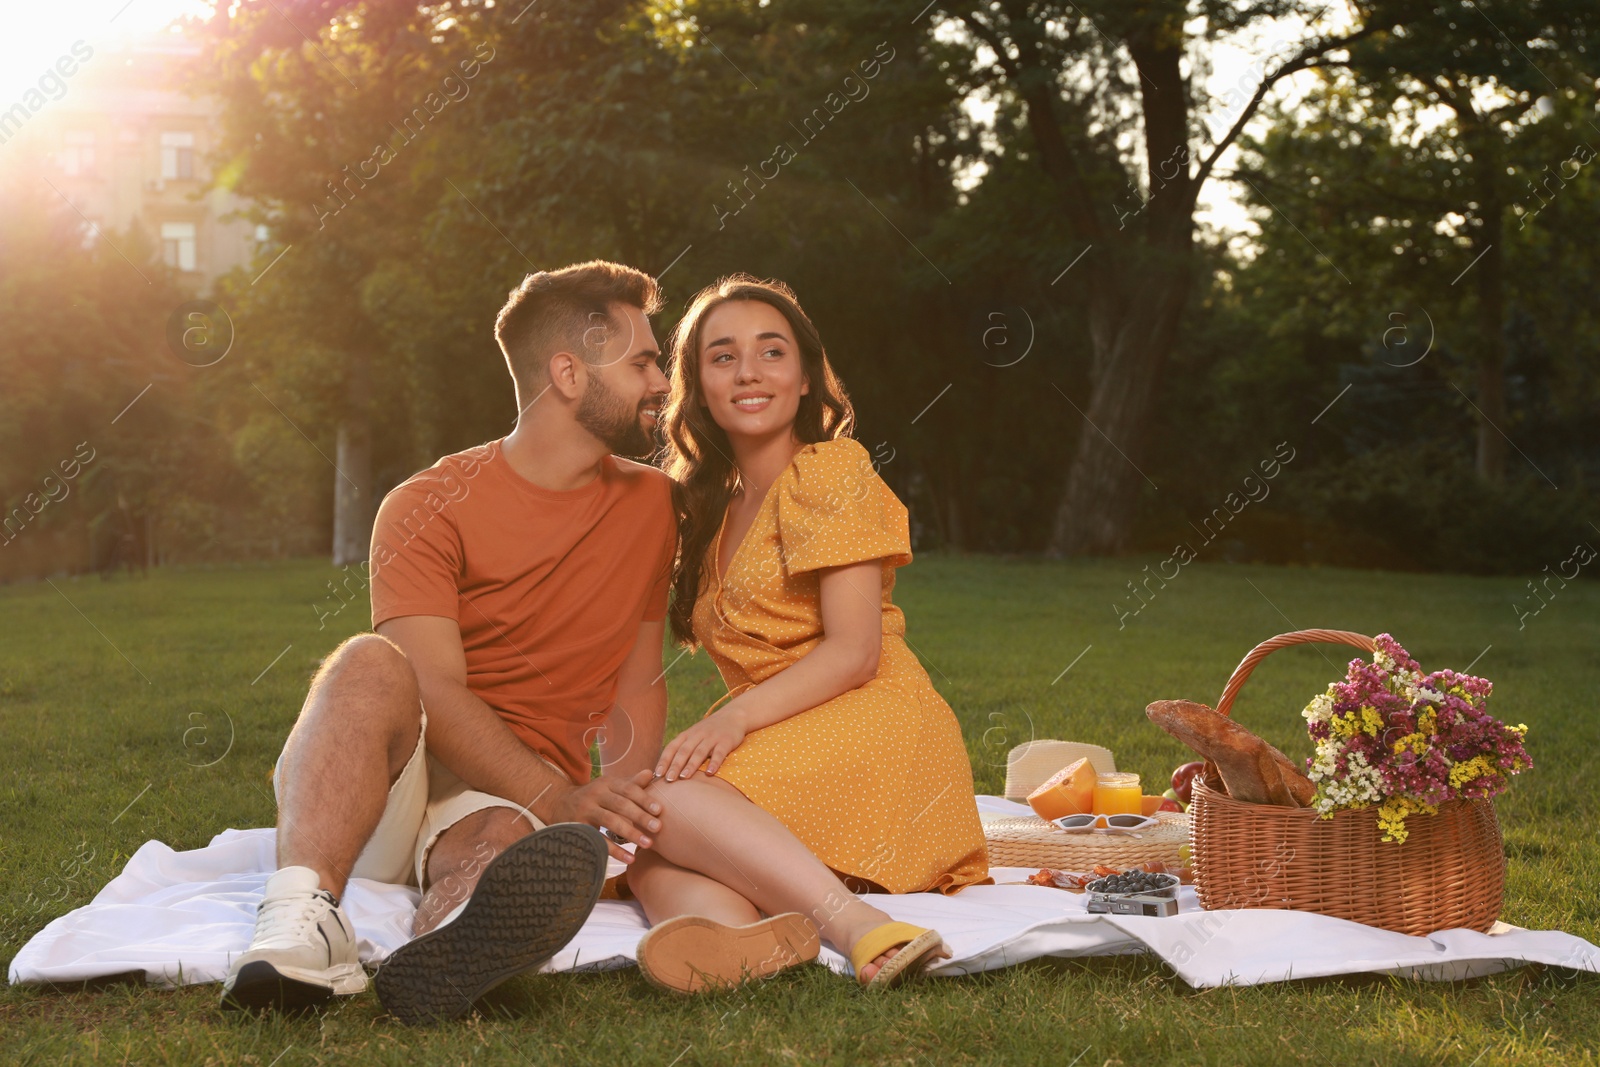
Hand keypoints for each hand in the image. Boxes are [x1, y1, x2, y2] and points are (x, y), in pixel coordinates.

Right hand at [546, 769, 660, 863]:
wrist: (558, 803)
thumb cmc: (594, 797)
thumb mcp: (610, 787)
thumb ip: (630, 783)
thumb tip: (650, 773)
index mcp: (607, 783)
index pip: (628, 789)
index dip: (644, 799)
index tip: (660, 810)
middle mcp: (595, 794)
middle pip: (621, 804)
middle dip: (640, 817)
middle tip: (658, 828)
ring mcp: (585, 810)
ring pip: (610, 821)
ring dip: (630, 833)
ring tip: (648, 844)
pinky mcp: (578, 827)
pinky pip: (599, 839)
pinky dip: (615, 850)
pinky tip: (630, 859)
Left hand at [655, 703, 747, 781]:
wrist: (733, 715)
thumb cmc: (709, 731)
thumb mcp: (693, 736)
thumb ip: (682, 749)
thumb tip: (666, 770)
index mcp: (687, 735)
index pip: (672, 747)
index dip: (664, 760)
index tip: (657, 774)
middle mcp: (697, 735)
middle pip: (684, 751)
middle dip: (675, 765)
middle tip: (668, 780)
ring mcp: (712, 737)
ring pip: (699, 752)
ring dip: (691, 765)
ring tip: (684, 777)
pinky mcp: (726, 741)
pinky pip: (719, 753)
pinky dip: (714, 763)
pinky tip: (709, 773)